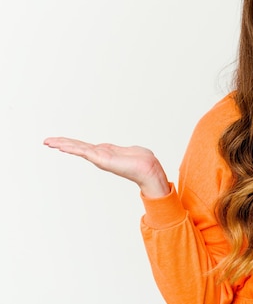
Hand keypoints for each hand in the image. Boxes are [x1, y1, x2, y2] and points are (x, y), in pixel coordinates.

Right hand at [44, 137, 170, 197]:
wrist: (148, 168)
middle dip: (62, 143)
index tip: (60, 141)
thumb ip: (125, 150)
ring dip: (62, 145)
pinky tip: (62, 146)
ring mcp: (99, 158)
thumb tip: (129, 150)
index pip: (85, 147)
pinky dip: (72, 148)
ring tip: (49, 142)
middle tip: (47, 141)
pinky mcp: (101, 159)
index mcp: (105, 152)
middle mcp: (100, 156)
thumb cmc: (143, 161)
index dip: (72, 143)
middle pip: (77, 147)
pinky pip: (83, 151)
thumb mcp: (131, 151)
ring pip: (77, 149)